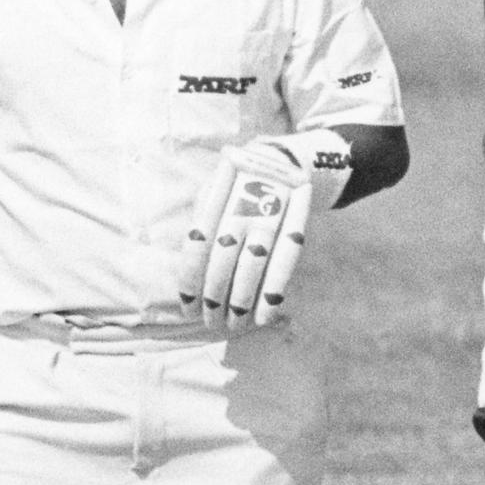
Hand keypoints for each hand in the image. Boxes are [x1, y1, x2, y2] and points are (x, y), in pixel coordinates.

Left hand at [177, 141, 314, 332]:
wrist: (283, 159)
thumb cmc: (237, 185)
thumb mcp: (212, 190)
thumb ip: (201, 225)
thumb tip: (188, 274)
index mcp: (217, 193)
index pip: (198, 245)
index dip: (192, 280)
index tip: (189, 309)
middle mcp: (243, 201)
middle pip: (224, 258)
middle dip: (216, 296)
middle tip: (211, 323)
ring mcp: (272, 211)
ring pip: (253, 264)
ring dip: (242, 300)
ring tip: (234, 325)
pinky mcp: (296, 222)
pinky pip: (284, 262)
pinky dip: (273, 292)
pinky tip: (265, 317)